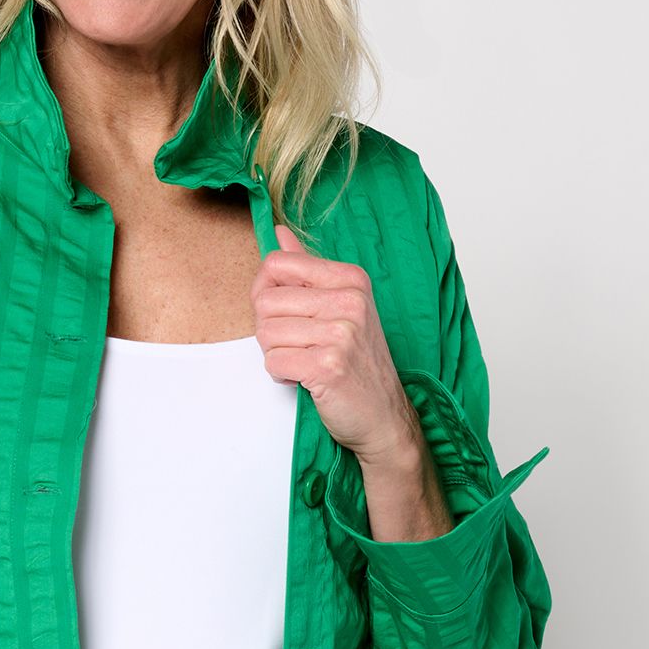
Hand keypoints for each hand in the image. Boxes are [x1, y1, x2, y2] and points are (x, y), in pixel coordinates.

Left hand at [254, 220, 422, 471]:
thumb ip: (305, 269)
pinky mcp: (328, 366)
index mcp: (349, 279)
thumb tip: (277, 233)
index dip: (266, 292)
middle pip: (265, 301)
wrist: (383, 414)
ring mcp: (340, 333)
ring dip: (276, 354)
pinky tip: (305, 378)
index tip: (284, 313)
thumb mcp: (340, 306)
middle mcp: (348, 301)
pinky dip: (281, 375)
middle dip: (270, 329)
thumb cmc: (357, 362)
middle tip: (298, 345)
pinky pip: (274, 362)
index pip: (277, 263)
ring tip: (305, 361)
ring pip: (265, 333)